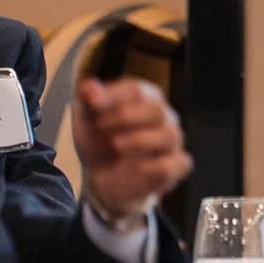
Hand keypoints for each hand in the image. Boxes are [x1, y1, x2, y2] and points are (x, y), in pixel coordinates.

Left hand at [73, 77, 192, 219]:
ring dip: (139, 141)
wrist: (102, 175)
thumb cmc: (98, 139)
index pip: (136, 90)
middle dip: (126, 117)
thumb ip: (87, 100)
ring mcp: (172, 140)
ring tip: (116, 146)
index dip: (114, 96)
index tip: (93, 105)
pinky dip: (157, 166)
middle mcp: (163, 115)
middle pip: (156, 110)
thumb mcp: (85, 118)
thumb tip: (87, 87)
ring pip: (168, 136)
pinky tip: (136, 167)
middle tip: (102, 126)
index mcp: (143, 96)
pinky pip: (178, 163)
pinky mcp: (177, 164)